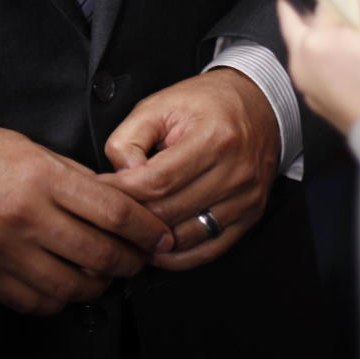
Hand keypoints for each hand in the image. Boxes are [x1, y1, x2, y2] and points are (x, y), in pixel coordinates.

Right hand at [0, 118, 172, 314]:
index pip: (112, 211)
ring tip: (107, 271)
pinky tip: (69, 284)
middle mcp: (25, 218)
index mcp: (38, 177)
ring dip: (100, 283)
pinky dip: (62, 299)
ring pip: (73, 286)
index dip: (145, 228)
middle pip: (100, 253)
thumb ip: (71, 176)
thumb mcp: (27, 147)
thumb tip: (113, 201)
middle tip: (142, 256)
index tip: (159, 233)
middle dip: (132, 259)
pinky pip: (38, 302)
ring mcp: (5, 252)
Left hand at [102, 69, 279, 270]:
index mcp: (214, 138)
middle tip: (110, 211)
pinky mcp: (250, 217)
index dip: (123, 190)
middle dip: (133, 215)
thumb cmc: (205, 103)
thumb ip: (130, 138)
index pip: (158, 181)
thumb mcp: (159, 104)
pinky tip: (157, 246)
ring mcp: (246, 199)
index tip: (101, 189)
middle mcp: (235, 173)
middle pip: (170, 212)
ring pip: (187, 237)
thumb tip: (121, 176)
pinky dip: (179, 255)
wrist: (258, 105)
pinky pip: (209, 249)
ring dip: (153, 239)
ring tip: (129, 229)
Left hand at [277, 0, 359, 133]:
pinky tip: (357, 51)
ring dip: (330, 31)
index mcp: (311, 45)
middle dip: (321, 6)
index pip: (320, 1)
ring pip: (313, 44)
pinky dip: (334, 53)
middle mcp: (301, 65)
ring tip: (355, 19)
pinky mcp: (322, 101)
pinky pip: (321, 65)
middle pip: (305, 22)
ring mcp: (309, 86)